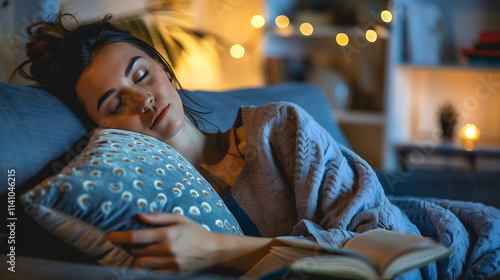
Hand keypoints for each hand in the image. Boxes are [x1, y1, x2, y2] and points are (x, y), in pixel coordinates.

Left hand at [106, 212, 220, 273]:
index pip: (136, 237)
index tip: (109, 236)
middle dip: (132, 247)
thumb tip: (140, 216)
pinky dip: (149, 268)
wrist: (215, 250)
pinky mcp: (174, 274)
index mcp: (167, 234)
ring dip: (139, 258)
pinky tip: (152, 262)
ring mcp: (171, 264)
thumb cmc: (197, 232)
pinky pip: (153, 274)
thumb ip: (159, 217)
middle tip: (135, 243)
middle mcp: (167, 250)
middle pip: (137, 252)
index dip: (119, 237)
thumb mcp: (180, 219)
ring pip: (142, 264)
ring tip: (144, 252)